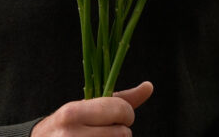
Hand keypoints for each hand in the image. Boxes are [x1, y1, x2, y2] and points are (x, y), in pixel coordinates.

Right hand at [31, 81, 153, 135]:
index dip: (125, 113)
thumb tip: (149, 86)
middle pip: (123, 134)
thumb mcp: (86, 107)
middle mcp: (71, 134)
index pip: (120, 110)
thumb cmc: (68, 125)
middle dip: (120, 131)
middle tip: (104, 130)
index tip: (119, 115)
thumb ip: (119, 100)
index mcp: (73, 113)